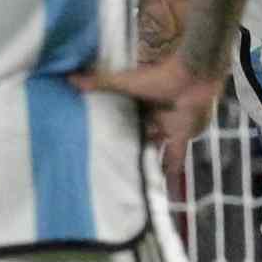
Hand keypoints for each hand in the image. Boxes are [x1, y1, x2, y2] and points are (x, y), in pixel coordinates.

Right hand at [82, 49, 224, 174]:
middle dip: (134, 145)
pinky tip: (163, 184)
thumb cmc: (158, 77)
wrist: (192, 77)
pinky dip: (170, 169)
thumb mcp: (125, 83)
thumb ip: (100, 82)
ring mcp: (170, 126)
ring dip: (149, 158)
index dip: (118, 127)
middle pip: (143, 134)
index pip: (128, 117)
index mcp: (141, 102)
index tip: (104, 139)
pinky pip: (176, 156)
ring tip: (135, 176)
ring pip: (158, 146)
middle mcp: (155, 115)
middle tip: (118, 161)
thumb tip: (69, 78)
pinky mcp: (183, 135)